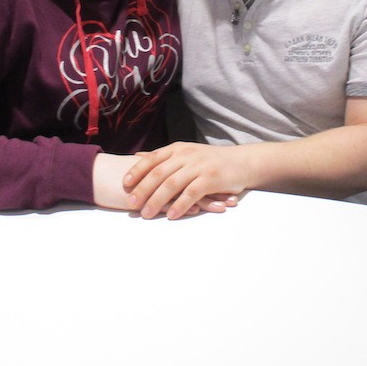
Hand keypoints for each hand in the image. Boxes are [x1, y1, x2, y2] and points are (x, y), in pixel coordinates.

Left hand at [124, 143, 251, 219]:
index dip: (137, 170)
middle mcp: (186, 155)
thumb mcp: (187, 153)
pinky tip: (172, 216)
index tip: (125, 183)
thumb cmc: (211, 161)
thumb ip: (164, 157)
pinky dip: (180, 205)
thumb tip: (138, 157)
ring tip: (147, 214)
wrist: (242, 162)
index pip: (152, 159)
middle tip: (131, 204)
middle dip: (143, 189)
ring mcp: (198, 166)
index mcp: (178, 149)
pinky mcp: (211, 179)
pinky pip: (191, 193)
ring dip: (157, 201)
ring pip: (172, 184)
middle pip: (159, 173)